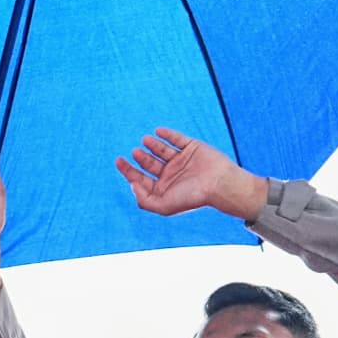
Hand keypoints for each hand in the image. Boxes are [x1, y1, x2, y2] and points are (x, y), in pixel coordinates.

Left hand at [119, 129, 269, 224]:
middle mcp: (171, 175)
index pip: (140, 178)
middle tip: (135, 152)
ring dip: (152, 144)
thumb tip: (132, 184)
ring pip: (161, 150)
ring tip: (145, 140)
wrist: (219, 184)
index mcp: (163, 189)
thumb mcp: (163, 206)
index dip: (127, 170)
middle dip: (140, 158)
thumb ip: (144, 200)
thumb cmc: (192, 197)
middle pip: (149, 164)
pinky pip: (177, 139)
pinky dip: (167, 134)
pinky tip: (158, 132)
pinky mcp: (192, 148)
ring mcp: (181, 160)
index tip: (118, 160)